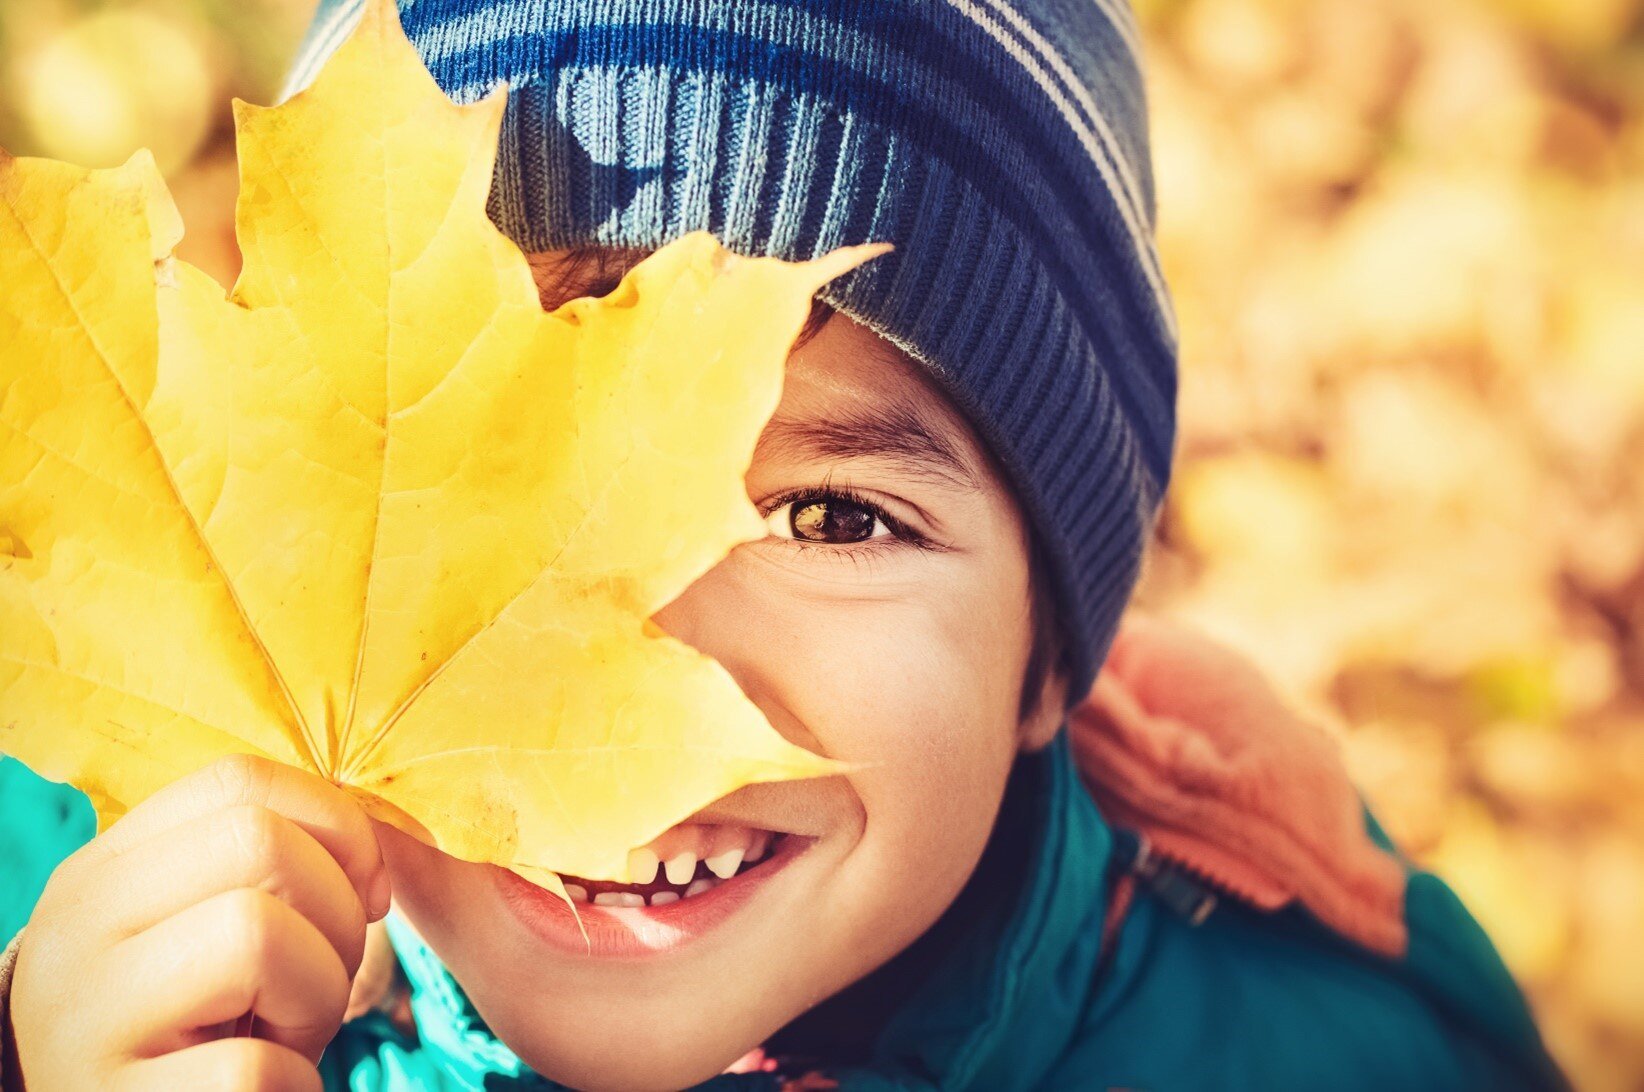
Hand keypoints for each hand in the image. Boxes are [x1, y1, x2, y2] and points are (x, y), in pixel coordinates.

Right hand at [8, 754, 390, 1090]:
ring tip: (289, 1037)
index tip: (370, 891)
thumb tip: (387, 849)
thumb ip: (270, 867)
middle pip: (259, 843)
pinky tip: (271, 1090)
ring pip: (254, 935)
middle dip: (337, 914)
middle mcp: (77, 927)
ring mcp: (82, 1019)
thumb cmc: (190, 1027)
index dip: (338, 824)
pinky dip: (294, 1083)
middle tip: (322, 981)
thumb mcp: (204, 927)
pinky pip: (250, 1068)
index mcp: (106, 869)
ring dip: (319, 997)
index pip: (239, 780)